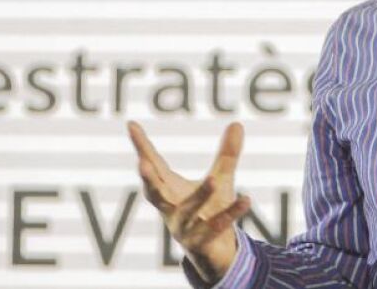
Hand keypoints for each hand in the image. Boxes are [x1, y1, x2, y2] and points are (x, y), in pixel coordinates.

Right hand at [127, 120, 250, 282]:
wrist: (215, 252)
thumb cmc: (210, 211)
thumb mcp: (220, 179)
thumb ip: (227, 154)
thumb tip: (236, 123)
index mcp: (170, 191)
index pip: (153, 166)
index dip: (141, 147)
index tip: (131, 125)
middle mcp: (171, 209)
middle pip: (156, 194)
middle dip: (148, 180)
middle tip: (141, 163)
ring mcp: (183, 228)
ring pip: (189, 211)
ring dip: (200, 195)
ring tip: (212, 179)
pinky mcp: (201, 243)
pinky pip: (217, 226)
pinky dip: (231, 213)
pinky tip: (246, 199)